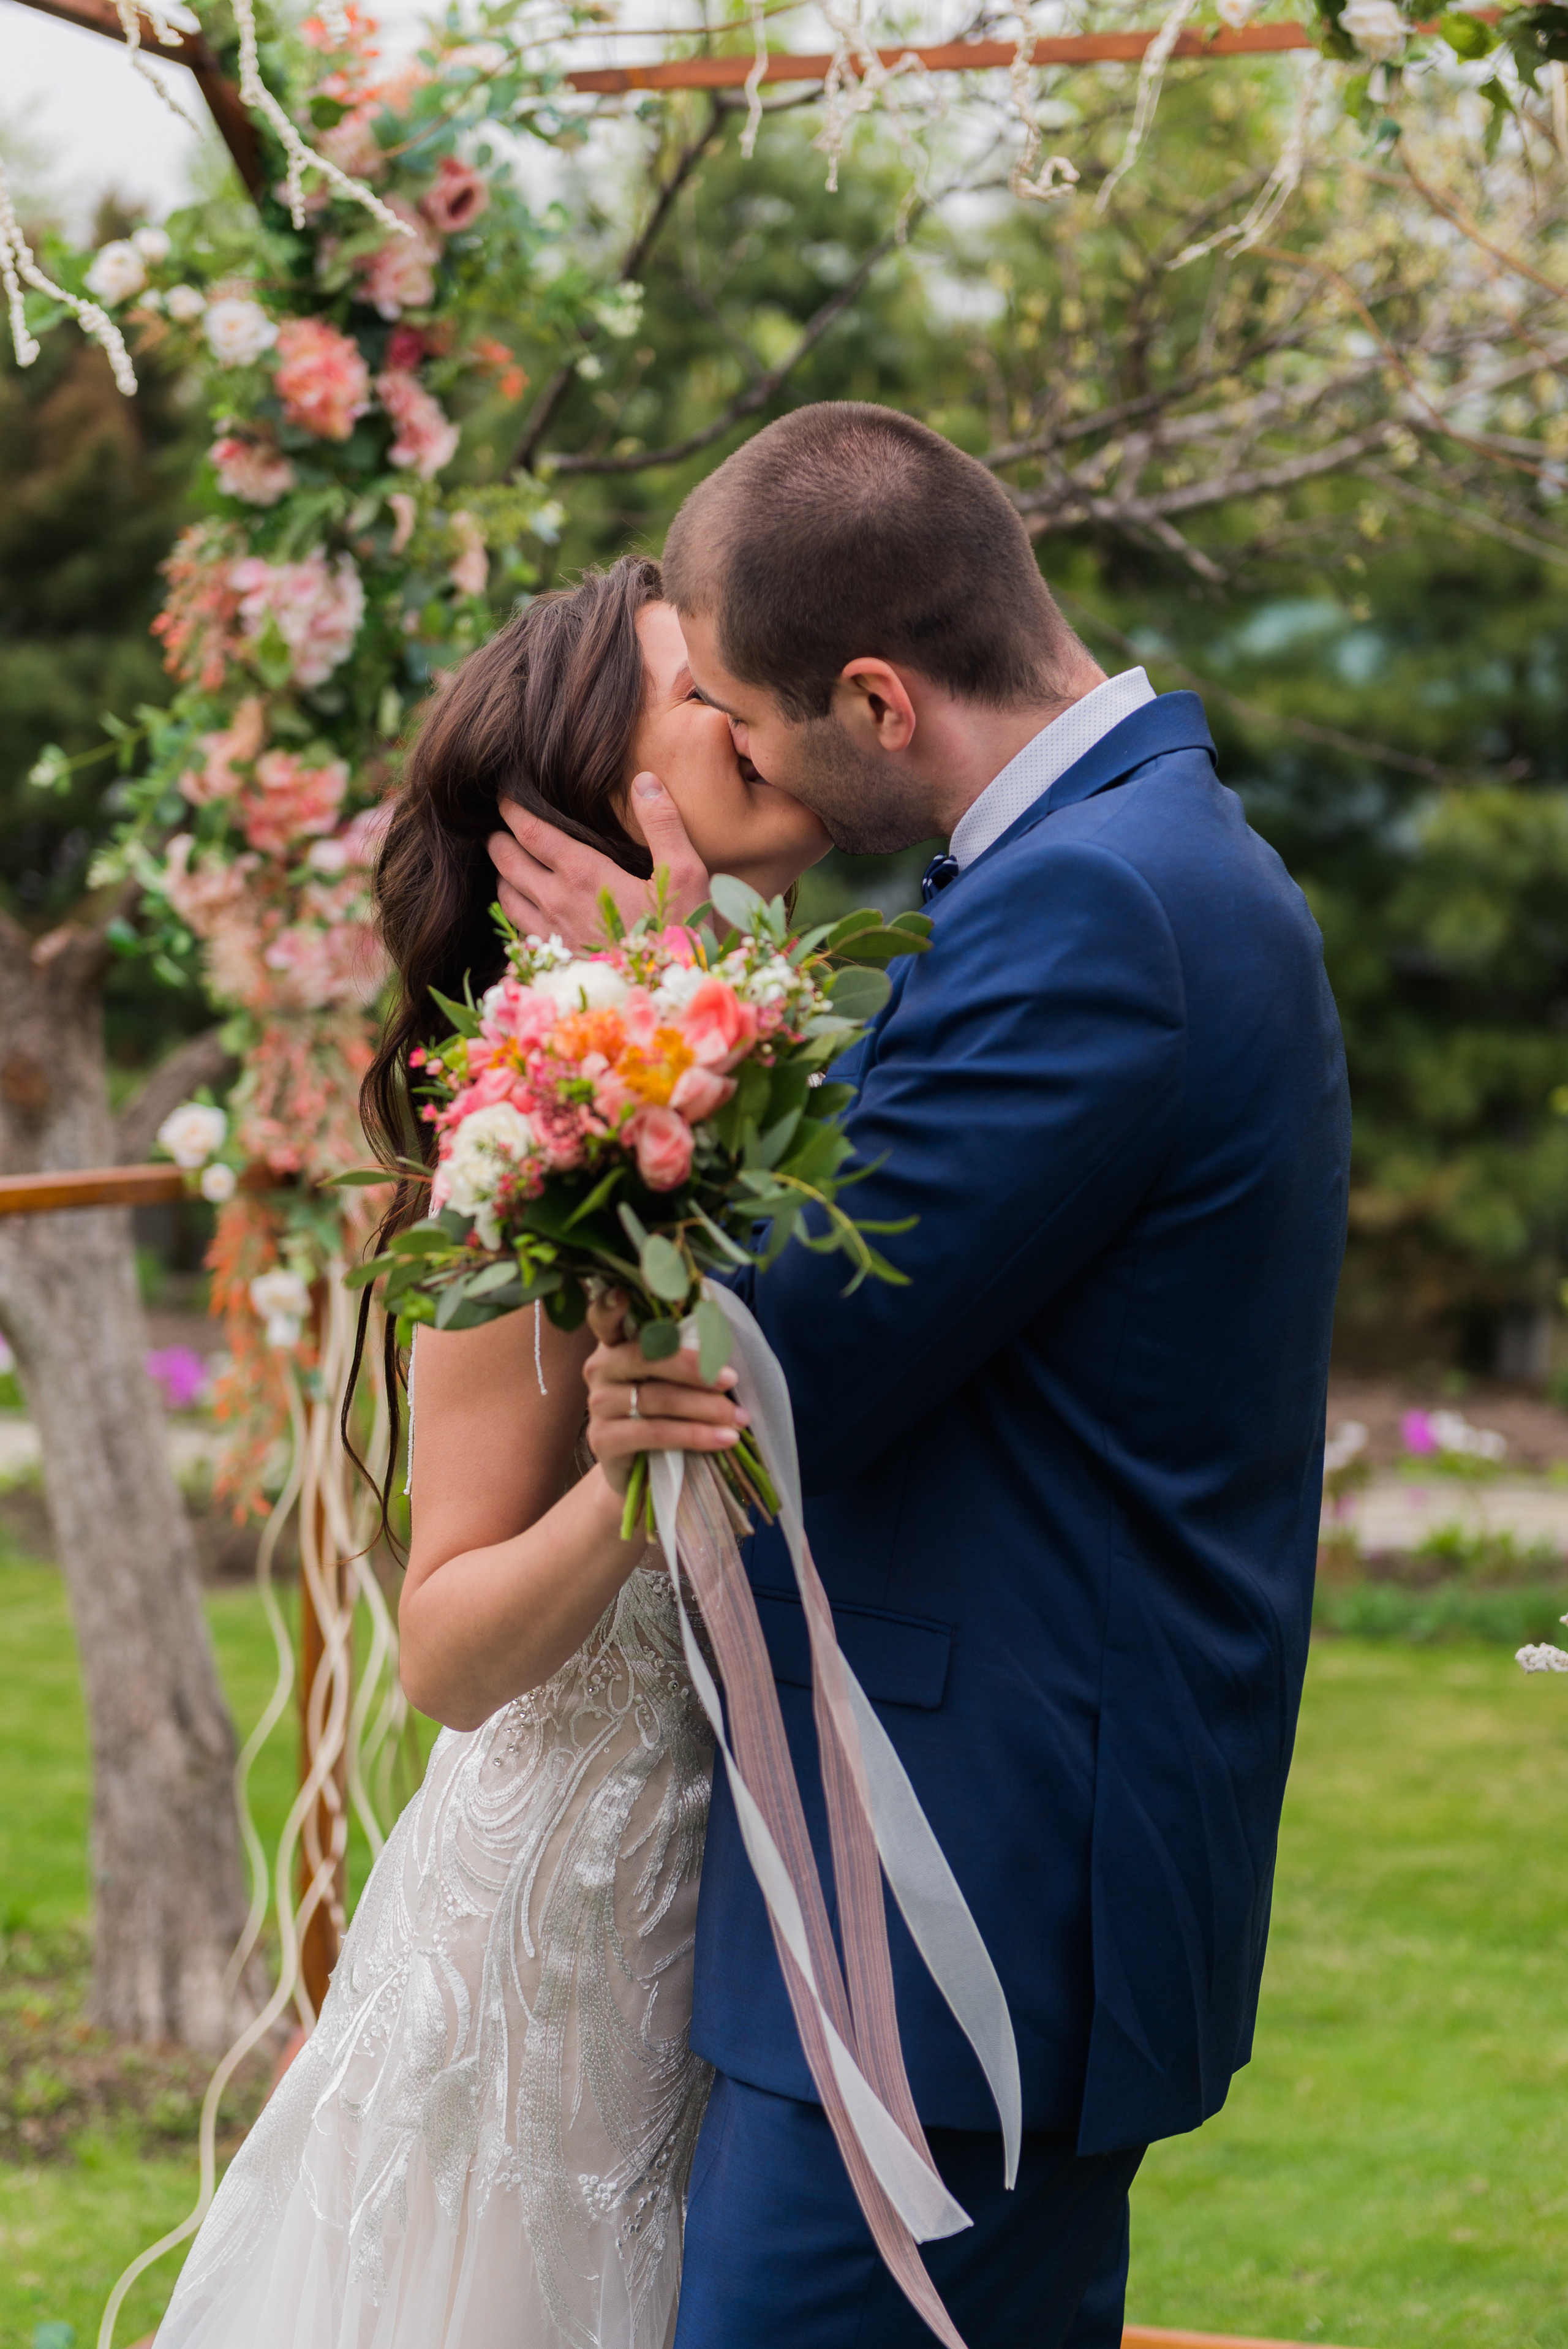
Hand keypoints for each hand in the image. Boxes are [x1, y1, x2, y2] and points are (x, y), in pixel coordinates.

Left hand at [488, 773, 709, 943]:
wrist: (669, 997)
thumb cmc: (680, 934)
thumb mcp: (684, 873)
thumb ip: (663, 823)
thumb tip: (645, 780)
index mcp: (583, 874)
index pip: (531, 832)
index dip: (512, 809)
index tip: (505, 794)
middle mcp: (557, 903)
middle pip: (507, 860)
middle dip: (498, 837)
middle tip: (498, 824)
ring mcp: (552, 934)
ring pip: (505, 895)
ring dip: (501, 873)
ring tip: (508, 860)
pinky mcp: (554, 961)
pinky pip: (516, 929)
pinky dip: (511, 909)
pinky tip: (523, 906)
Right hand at [583, 1290, 746, 1494]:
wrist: (648, 1467)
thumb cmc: (670, 1409)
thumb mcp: (678, 1376)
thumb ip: (689, 1347)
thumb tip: (719, 1319)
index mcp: (616, 1341)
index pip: (605, 1316)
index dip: (610, 1306)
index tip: (623, 1294)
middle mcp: (600, 1367)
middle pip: (645, 1357)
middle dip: (693, 1367)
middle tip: (731, 1379)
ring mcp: (597, 1404)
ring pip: (655, 1398)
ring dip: (704, 1408)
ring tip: (739, 1417)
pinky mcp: (602, 1440)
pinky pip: (654, 1433)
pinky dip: (694, 1436)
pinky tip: (724, 1440)